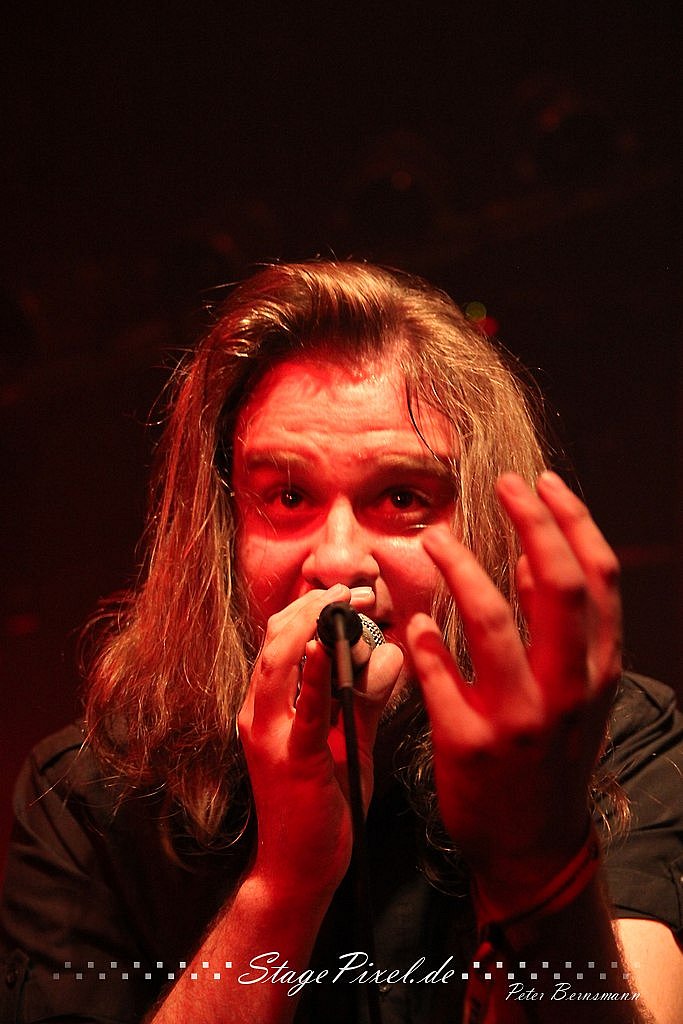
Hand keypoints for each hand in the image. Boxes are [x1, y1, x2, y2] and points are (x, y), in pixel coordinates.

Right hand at [238, 585, 402, 898]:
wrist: (299, 870)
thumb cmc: (325, 805)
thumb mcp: (348, 740)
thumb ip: (364, 698)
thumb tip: (389, 654)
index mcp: (268, 705)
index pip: (281, 638)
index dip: (313, 608)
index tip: (352, 594)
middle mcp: (259, 713)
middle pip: (275, 638)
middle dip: (315, 606)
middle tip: (356, 591)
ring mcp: (269, 735)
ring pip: (278, 661)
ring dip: (312, 625)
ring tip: (344, 604)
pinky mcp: (291, 759)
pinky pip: (301, 710)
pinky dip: (311, 674)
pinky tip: (324, 648)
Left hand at [406, 472, 620, 912]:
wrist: (532, 843)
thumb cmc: (550, 753)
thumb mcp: (571, 691)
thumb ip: (551, 625)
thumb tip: (526, 559)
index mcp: (600, 670)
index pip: (598, 576)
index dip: (571, 519)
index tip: (541, 483)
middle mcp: (570, 689)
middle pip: (558, 583)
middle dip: (531, 521)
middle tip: (502, 486)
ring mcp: (521, 719)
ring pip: (490, 619)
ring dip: (457, 567)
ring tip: (432, 539)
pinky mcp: (470, 745)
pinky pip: (437, 674)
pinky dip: (421, 636)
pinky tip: (409, 617)